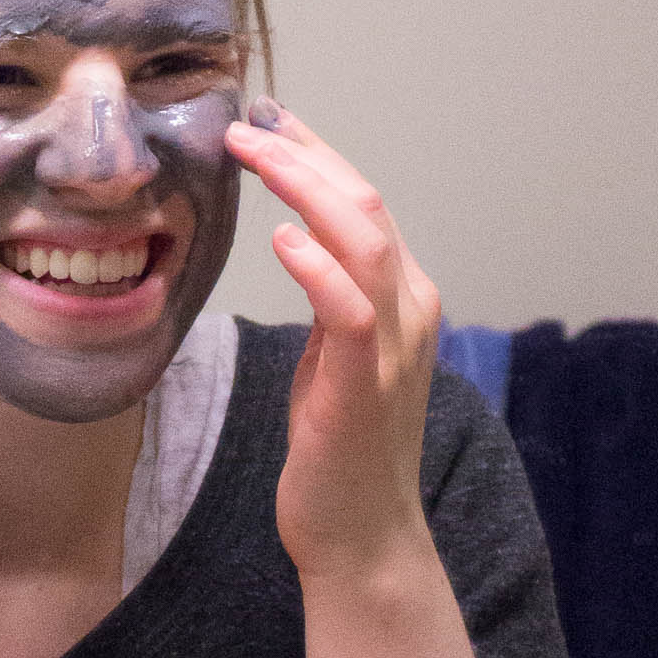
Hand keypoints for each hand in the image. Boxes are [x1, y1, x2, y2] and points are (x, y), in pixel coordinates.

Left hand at [224, 99, 441, 584]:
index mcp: (404, 301)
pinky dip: (318, 264)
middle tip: (246, 124)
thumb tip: (301, 242)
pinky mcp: (365, 384)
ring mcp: (394, 347)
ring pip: (365, 240)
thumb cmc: (340, 451)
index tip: (269, 120)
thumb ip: (332, 300)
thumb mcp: (335, 359)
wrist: (361, 536)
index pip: (364, 206)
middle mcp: (411, 311)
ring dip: (306, 188)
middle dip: (305, 155)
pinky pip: (349, 308)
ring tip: (253, 155)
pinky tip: (281, 237)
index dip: (317, 156)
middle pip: (366, 206)